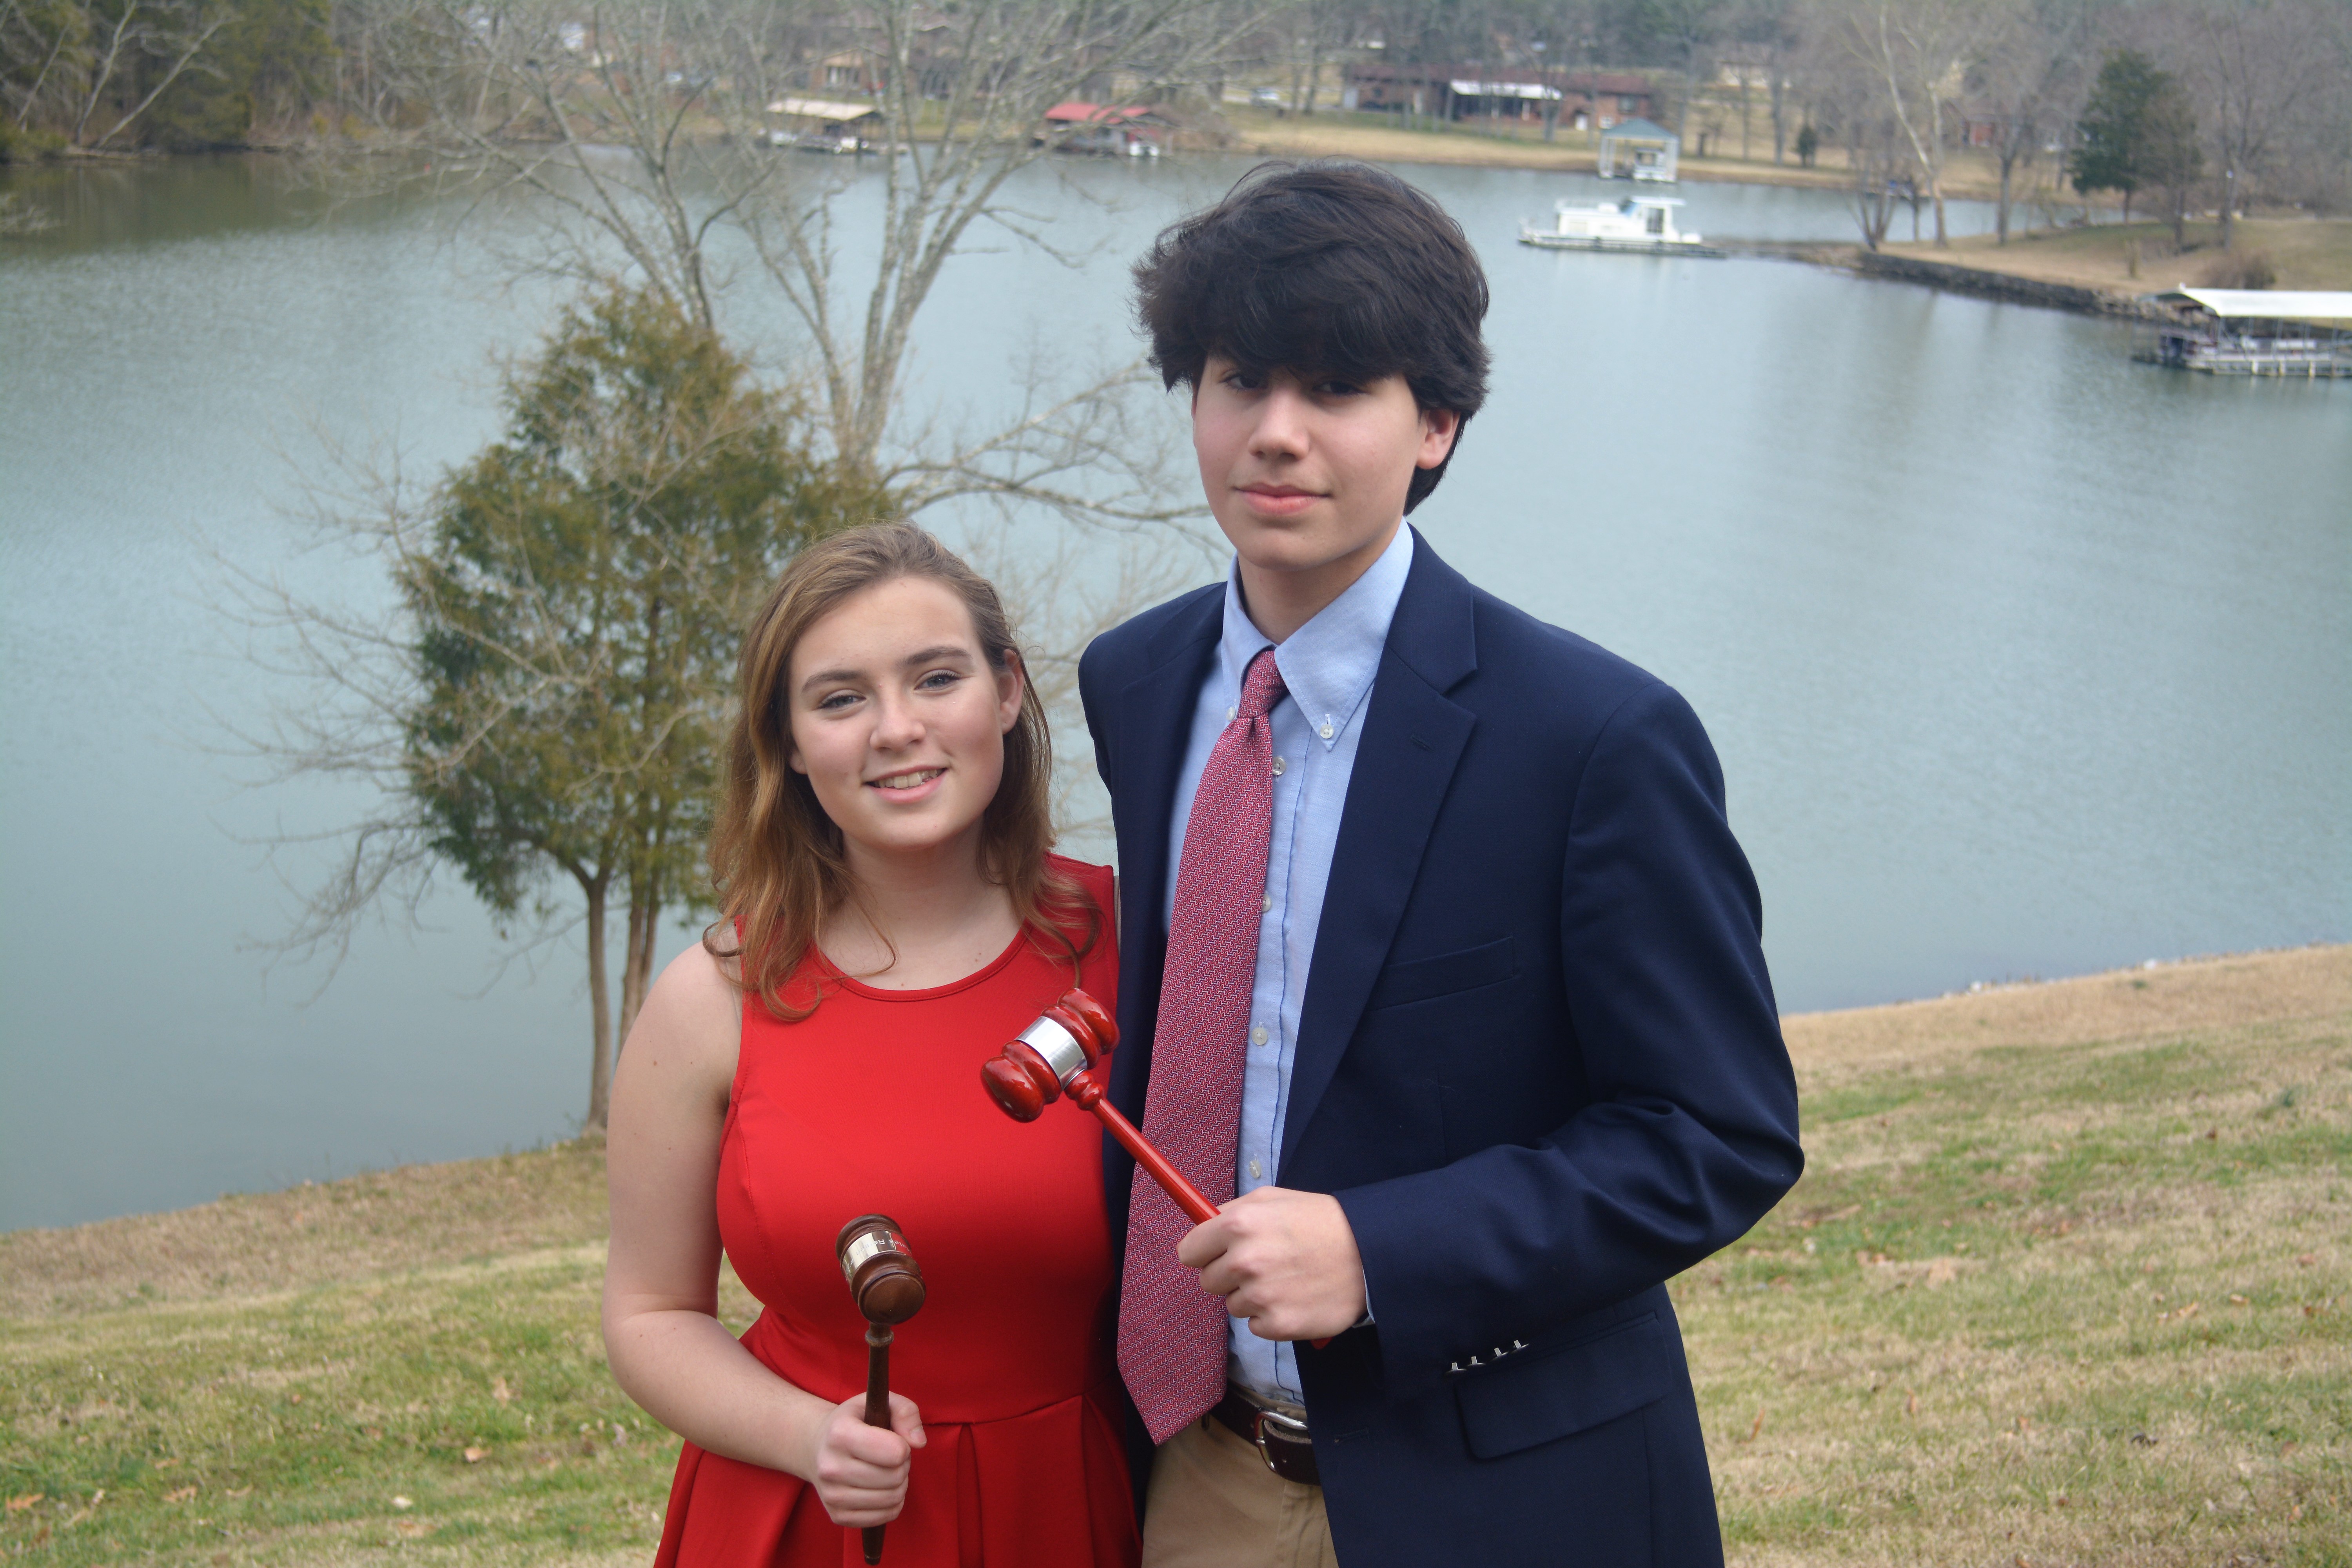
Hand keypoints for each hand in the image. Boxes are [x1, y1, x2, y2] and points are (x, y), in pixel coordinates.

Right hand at [805, 1392, 925, 1526]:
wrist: (817, 1447)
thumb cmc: (856, 1422)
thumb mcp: (880, 1403)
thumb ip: (906, 1411)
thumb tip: (919, 1442)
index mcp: (840, 1434)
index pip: (895, 1452)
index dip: (903, 1445)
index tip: (894, 1439)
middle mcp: (831, 1468)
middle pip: (895, 1477)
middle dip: (903, 1465)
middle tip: (891, 1456)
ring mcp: (832, 1496)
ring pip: (893, 1499)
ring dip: (900, 1484)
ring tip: (886, 1470)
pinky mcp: (838, 1516)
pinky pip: (885, 1516)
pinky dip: (892, 1503)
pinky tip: (881, 1488)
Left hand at [1177, 1186, 1365, 1342]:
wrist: (1370, 1253)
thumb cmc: (1319, 1221)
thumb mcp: (1272, 1199)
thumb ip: (1231, 1211)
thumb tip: (1200, 1226)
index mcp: (1238, 1225)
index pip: (1188, 1252)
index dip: (1203, 1252)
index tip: (1216, 1253)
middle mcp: (1244, 1261)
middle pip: (1208, 1281)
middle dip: (1229, 1274)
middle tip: (1264, 1264)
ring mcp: (1261, 1296)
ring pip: (1232, 1305)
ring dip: (1253, 1296)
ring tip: (1286, 1278)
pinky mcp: (1278, 1325)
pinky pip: (1255, 1326)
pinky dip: (1271, 1316)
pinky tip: (1295, 1298)